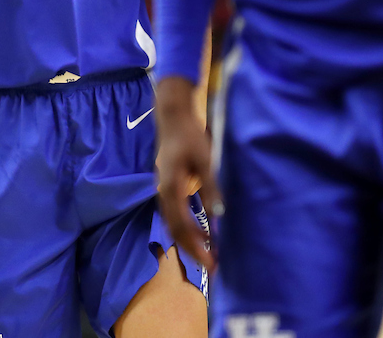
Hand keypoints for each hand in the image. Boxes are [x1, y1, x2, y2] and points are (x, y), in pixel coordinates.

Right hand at [155, 76, 218, 271]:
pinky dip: (185, 229)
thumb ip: (211, 187)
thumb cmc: (190, 135)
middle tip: (211, 266)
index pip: (182, 225)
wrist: (172, 117)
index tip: (211, 260)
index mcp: (171, 188)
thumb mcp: (205, 159)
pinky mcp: (168, 188)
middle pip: (174, 230)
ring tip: (207, 254)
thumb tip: (219, 215)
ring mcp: (163, 191)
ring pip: (172, 224)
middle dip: (192, 249)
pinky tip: (200, 232)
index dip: (196, 245)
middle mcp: (163, 193)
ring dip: (188, 240)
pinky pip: (173, 215)